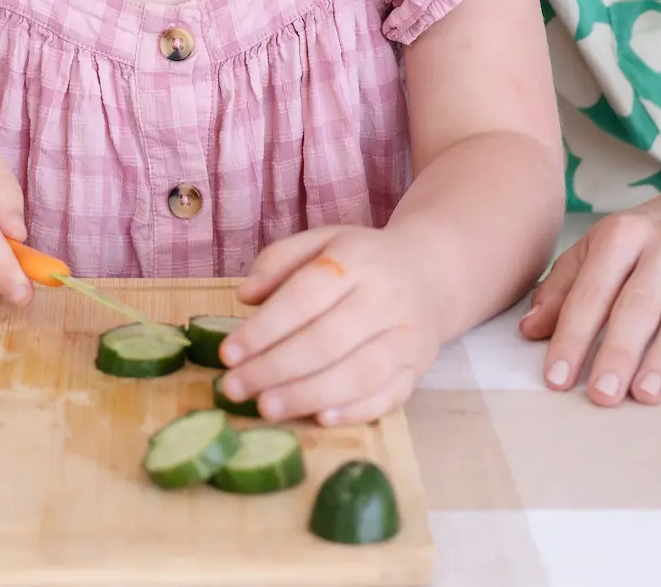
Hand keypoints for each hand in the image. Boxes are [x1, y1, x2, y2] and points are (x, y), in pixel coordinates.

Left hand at [218, 225, 440, 424]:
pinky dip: (355, 411)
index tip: (228, 353)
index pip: (306, 295)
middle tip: (235, 388)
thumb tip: (245, 296)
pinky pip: (389, 396)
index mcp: (356, 260)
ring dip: (309, 395)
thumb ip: (279, 260)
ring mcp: (408, 337)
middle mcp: (386, 298)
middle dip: (277, 368)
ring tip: (265, 407)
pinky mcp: (418, 369)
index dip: (265, 328)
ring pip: (360, 373)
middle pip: (329, 339)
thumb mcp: (322, 241)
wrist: (431, 272)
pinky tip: (319, 418)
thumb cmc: (362, 261)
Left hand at [518, 186, 660, 405]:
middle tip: (601, 395)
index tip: (555, 379)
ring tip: (646, 395)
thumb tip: (528, 330)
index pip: (592, 289)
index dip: (572, 334)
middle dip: (618, 350)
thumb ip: (567, 284)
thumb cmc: (653, 236)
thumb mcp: (606, 245)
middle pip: (638, 303)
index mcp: (623, 233)